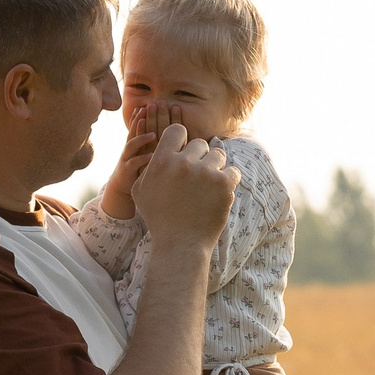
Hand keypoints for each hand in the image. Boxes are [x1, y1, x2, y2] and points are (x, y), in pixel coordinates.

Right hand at [100, 106, 163, 219]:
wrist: (124, 184)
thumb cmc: (140, 165)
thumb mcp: (148, 149)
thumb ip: (157, 137)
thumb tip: (174, 124)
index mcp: (138, 139)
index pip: (140, 122)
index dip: (147, 112)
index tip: (155, 103)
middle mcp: (131, 146)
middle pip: (136, 129)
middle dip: (143, 118)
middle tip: (151, 107)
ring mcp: (128, 157)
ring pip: (132, 144)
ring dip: (142, 137)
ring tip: (153, 134)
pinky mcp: (127, 170)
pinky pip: (134, 163)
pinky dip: (142, 159)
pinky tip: (151, 157)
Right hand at [131, 121, 236, 248]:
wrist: (180, 244)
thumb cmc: (159, 218)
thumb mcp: (141, 190)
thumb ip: (149, 165)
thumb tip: (158, 148)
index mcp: (161, 160)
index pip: (178, 130)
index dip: (182, 141)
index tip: (184, 155)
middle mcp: (182, 163)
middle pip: (200, 144)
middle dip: (200, 159)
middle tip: (197, 179)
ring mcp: (205, 173)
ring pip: (218, 155)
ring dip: (215, 168)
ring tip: (207, 186)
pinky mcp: (223, 184)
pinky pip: (233, 171)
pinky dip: (228, 181)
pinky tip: (219, 193)